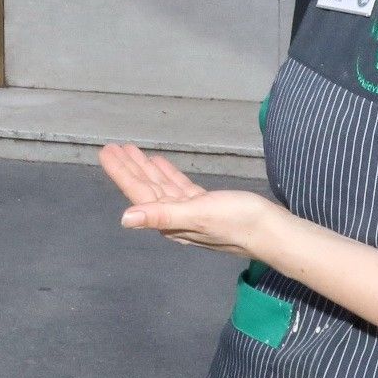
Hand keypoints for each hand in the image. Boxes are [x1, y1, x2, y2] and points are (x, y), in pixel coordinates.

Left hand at [99, 143, 289, 262]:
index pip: (138, 194)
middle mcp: (175, 218)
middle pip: (146, 189)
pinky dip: (168, 174)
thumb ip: (161, 214)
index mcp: (170, 221)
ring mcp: (190, 212)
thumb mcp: (197, 214)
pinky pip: (179, 187)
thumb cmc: (235, 221)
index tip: (107, 153)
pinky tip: (161, 163)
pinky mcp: (205, 206)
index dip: (121, 173)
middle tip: (112, 147)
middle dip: (129, 168)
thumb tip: (124, 219)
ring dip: (146, 169)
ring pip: (161, 186)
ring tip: (131, 150)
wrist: (270, 230)